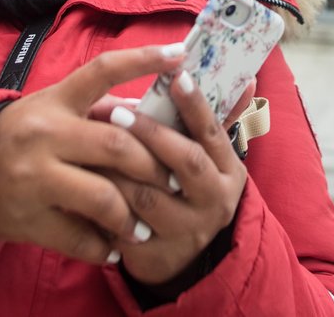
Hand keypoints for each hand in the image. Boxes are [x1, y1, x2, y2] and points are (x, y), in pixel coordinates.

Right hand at [0, 42, 184, 263]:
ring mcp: (35, 178)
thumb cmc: (14, 136)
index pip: (103, 70)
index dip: (143, 59)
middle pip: (116, 145)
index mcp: (54, 101)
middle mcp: (46, 134)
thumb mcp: (48, 109)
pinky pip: (79, 238)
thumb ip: (94, 108)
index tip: (179, 54)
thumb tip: (148, 108)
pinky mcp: (28, 218)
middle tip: (172, 180)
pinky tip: (115, 250)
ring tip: (145, 227)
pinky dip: (103, 248)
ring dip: (132, 216)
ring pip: (103, 198)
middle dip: (153, 166)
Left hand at [100, 71, 254, 285]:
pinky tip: (82, 180)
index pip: (212, 133)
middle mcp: (214, 203)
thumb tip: (251, 79)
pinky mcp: (155, 255)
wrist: (184, 258)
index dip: (195, 104)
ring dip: (115, 166)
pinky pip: (122, 224)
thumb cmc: (190, 189)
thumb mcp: (209, 158)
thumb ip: (217, 118)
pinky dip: (101, 201)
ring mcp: (185, 233)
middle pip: (184, 162)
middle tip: (115, 109)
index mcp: (229, 173)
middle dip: (149, 133)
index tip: (176, 75)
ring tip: (88, 140)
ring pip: (146, 195)